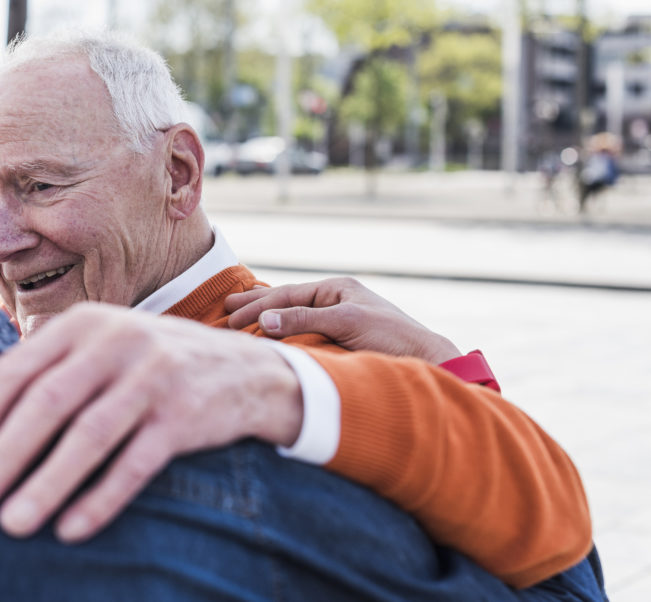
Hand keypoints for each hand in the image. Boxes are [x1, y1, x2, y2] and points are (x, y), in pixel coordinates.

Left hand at [0, 302, 302, 542]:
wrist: (244, 371)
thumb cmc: (150, 366)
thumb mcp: (101, 348)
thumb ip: (51, 371)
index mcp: (82, 324)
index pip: (16, 370)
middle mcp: (115, 341)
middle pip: (47, 402)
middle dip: (2, 456)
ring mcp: (153, 376)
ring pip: (89, 434)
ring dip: (46, 483)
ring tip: (12, 524)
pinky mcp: (184, 414)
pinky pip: (135, 463)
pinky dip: (101, 498)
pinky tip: (71, 530)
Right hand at [225, 277, 460, 364]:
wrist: (426, 361)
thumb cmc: (392, 337)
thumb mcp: (348, 322)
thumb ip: (305, 319)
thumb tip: (265, 319)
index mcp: (336, 289)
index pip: (287, 295)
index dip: (257, 306)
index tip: (231, 318)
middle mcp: (335, 301)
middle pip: (286, 301)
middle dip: (255, 306)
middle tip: (224, 312)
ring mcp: (337, 319)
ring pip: (293, 316)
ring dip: (265, 319)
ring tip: (238, 318)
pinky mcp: (340, 340)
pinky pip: (303, 332)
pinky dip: (282, 333)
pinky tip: (269, 336)